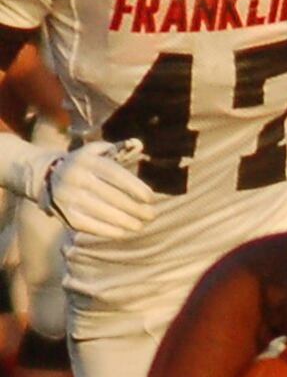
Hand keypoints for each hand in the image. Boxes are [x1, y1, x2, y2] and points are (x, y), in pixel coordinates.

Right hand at [40, 140, 158, 238]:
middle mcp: (75, 178)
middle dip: (136, 209)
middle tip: (151, 215)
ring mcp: (69, 198)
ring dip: (128, 222)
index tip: (151, 198)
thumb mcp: (94, 151)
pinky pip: (94, 227)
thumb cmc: (83, 165)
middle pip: (114, 197)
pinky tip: (124, 232)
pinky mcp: (67, 216)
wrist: (45, 176)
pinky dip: (112, 231)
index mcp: (86, 161)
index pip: (116, 175)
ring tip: (140, 225)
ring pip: (105, 214)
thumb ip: (117, 149)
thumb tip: (138, 144)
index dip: (136, 188)